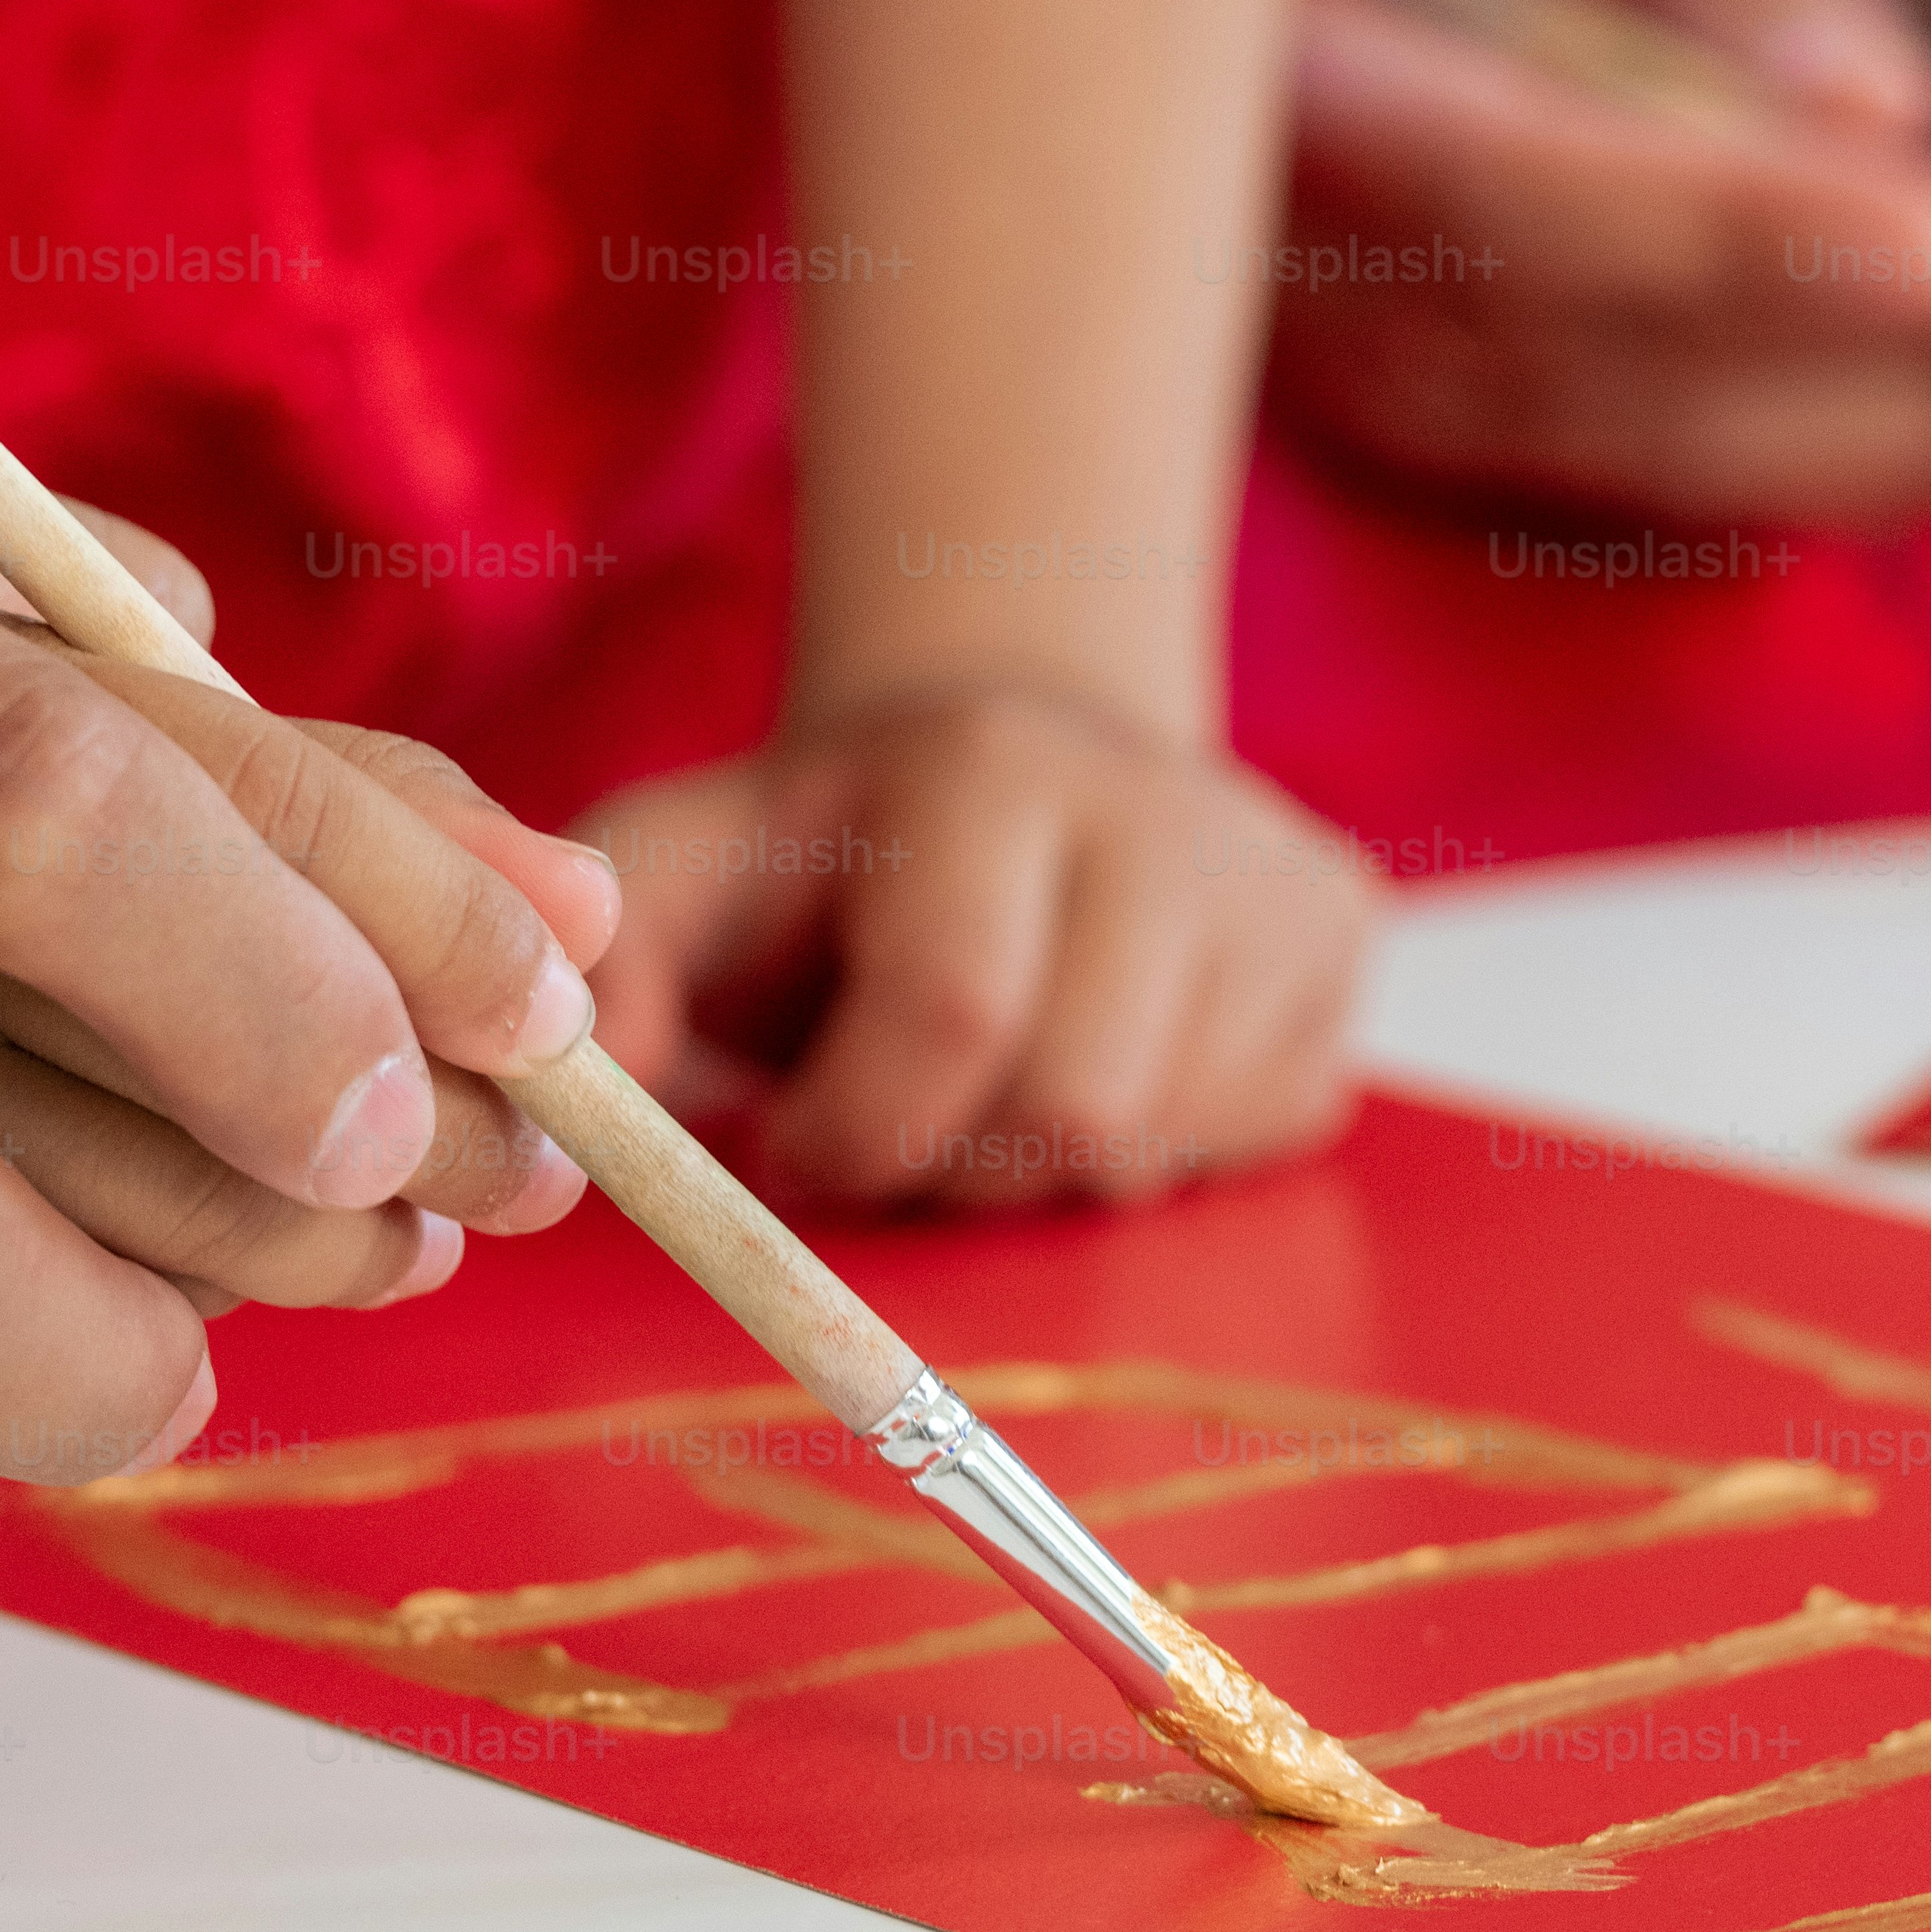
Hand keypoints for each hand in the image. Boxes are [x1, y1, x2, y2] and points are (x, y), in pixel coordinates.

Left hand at [571, 678, 1376, 1211]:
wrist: (1002, 757)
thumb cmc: (818, 858)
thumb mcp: (674, 872)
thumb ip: (604, 967)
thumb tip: (587, 1094)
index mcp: (988, 770)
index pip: (955, 1011)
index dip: (862, 1129)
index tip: (797, 1140)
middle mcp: (1161, 805)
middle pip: (1077, 1107)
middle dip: (957, 1173)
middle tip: (903, 1136)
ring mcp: (1274, 873)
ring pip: (1165, 1144)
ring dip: (1047, 1174)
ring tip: (989, 1096)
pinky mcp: (1342, 939)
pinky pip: (1257, 1132)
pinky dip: (1157, 1149)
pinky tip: (1096, 1065)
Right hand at [1274, 0, 1930, 527]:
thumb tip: (1886, 99)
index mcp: (1294, 106)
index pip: (1533, 201)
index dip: (1744, 234)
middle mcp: (1322, 307)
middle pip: (1643, 379)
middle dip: (1922, 361)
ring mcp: (1400, 409)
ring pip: (1691, 460)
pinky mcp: (1486, 453)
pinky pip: (1691, 486)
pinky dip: (1870, 453)